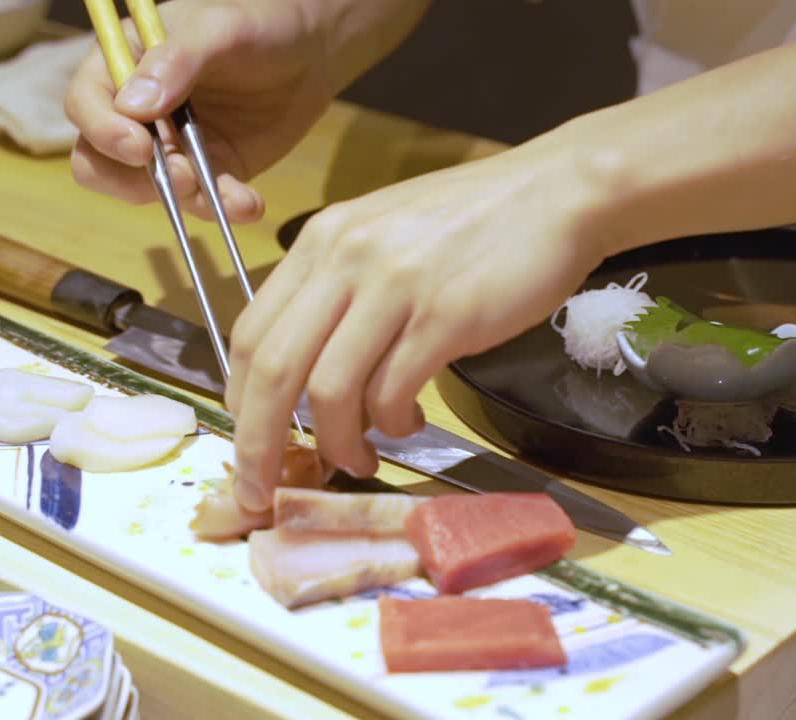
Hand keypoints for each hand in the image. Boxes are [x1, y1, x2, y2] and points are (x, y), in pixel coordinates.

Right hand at [65, 0, 331, 221]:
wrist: (312, 49)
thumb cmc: (259, 22)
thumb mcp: (220, 29)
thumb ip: (177, 61)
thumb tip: (132, 107)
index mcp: (125, 64)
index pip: (86, 104)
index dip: (102, 130)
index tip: (139, 146)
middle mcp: (138, 110)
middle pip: (99, 160)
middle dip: (134, 179)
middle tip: (181, 175)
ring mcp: (173, 145)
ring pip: (149, 190)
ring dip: (183, 199)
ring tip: (226, 193)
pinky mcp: (209, 169)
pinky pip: (202, 199)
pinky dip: (223, 207)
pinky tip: (248, 203)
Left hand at [225, 132, 617, 510]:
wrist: (557, 193)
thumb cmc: (478, 220)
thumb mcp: (386, 235)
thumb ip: (341, 287)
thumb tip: (311, 365)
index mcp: (323, 240)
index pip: (250, 333)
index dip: (239, 404)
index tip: (248, 445)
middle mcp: (347, 258)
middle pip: (273, 369)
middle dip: (259, 445)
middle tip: (264, 492)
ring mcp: (395, 287)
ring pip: (329, 391)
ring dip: (337, 443)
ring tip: (358, 459)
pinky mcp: (445, 316)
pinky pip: (393, 392)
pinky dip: (391, 424)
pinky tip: (409, 422)